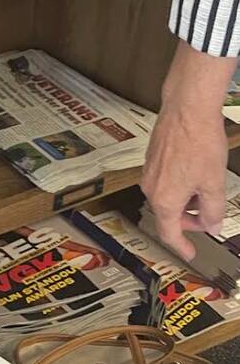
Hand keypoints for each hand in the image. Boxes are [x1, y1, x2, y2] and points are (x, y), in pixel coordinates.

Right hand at [141, 42, 234, 259]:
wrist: (187, 109)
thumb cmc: (199, 144)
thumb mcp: (214, 183)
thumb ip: (213, 210)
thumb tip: (211, 226)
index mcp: (165, 200)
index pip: (170, 233)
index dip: (182, 246)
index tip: (191, 254)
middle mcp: (151, 188)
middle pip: (168, 215)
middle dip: (189, 219)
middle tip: (210, 216)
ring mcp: (149, 172)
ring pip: (168, 197)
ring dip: (186, 200)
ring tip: (207, 187)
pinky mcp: (152, 159)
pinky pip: (164, 181)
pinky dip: (180, 185)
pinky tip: (197, 171)